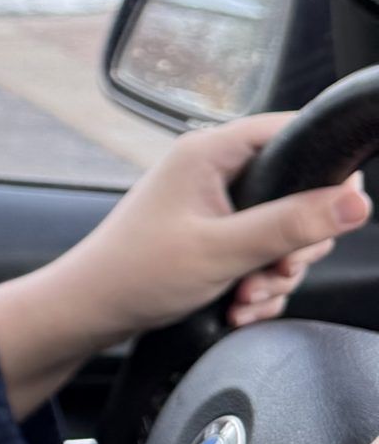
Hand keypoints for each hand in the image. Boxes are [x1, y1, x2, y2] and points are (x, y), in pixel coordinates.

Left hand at [0, 113, 371, 417]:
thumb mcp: (224, 250)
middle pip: (298, 193)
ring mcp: (215, 205)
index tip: (335, 213)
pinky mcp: (215, 237)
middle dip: (294, 246)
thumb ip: (291, 224)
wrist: (91, 312)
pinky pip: (261, 256)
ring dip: (275, 273)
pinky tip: (238, 306)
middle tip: (275, 271)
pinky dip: (258, 286)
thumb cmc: (136, 272)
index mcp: (210, 152)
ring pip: (283, 234)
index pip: (292, 131)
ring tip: (245, 296)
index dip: (325, 170)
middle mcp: (214, 170)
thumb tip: (355, 201)